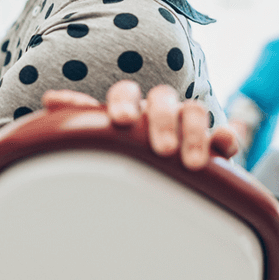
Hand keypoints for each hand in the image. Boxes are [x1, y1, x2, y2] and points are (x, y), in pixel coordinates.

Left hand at [42, 82, 238, 169]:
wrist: (147, 188)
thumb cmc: (118, 157)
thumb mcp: (96, 141)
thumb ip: (79, 120)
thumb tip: (50, 99)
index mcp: (129, 107)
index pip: (126, 91)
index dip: (124, 101)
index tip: (121, 121)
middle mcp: (159, 110)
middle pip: (165, 97)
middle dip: (164, 120)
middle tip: (162, 150)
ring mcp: (187, 125)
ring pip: (196, 111)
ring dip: (195, 132)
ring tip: (191, 164)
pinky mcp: (214, 146)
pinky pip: (226, 136)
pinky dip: (227, 137)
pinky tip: (225, 146)